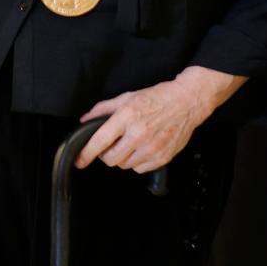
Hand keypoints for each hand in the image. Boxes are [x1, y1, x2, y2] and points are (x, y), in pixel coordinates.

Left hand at [76, 66, 244, 171]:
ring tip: (132, 143)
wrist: (187, 102)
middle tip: (112, 145)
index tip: (80, 161)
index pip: (99, 141)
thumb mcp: (128, 97)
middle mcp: (138, 134)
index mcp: (127, 116)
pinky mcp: (162, 157)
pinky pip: (140, 169)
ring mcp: (151, 147)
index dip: (86, 154)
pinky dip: (138, 162)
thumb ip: (104, 109)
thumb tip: (86, 119)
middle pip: (110, 159)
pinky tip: (144, 147)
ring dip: (124, 157)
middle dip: (107, 154)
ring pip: (125, 165)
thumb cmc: (158, 97)